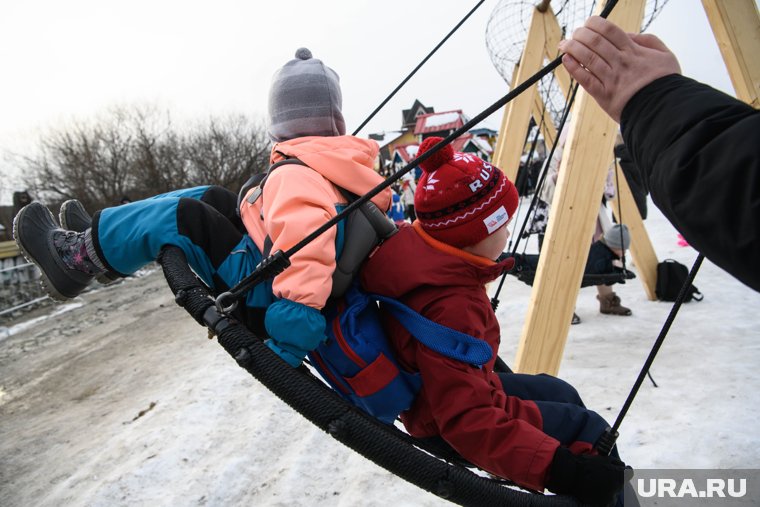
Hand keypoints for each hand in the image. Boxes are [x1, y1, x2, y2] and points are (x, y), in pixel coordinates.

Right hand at [546, 446, 626, 505]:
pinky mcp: (602, 504)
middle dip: (615, 480)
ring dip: (609, 489)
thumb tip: (626, 467)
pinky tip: (594, 490)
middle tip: (602, 475)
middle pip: (621, 484)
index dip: (624, 470)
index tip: (618, 469)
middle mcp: (617, 489)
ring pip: (614, 493)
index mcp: (620, 476)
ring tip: (596, 483)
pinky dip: (602, 496)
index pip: (629, 473)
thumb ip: (617, 464)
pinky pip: (607, 500)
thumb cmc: (586, 464)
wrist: (569, 474)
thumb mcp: (604, 459)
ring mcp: (609, 498)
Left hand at [558, 16, 680, 122]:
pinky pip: (585, 80)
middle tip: (574, 33)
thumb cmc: (665, 83)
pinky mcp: (604, 96)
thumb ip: (648, 41)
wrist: (663, 110)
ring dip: (573, 48)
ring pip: (588, 58)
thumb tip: (628, 34)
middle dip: (581, 34)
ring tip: (564, 44)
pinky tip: (566, 60)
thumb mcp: (665, 55)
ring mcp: (611, 79)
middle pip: (595, 42)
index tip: (588, 23)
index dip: (595, 23)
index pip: (610, 30)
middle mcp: (620, 63)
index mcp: (633, 51)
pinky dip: (574, 68)